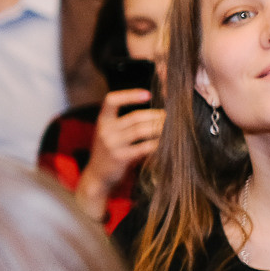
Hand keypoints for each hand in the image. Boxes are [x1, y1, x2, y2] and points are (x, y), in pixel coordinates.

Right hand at [74, 89, 163, 220]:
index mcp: (102, 121)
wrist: (97, 176)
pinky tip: (165, 144)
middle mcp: (105, 130)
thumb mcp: (110, 134)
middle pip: (135, 117)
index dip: (129, 95)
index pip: (111, 100)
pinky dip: (157, 144)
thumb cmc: (110, 153)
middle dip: (156, 115)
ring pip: (141, 130)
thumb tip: (157, 113)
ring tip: (172, 129)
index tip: (148, 94)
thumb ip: (126, 124)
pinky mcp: (120, 157)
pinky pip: (144, 147)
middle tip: (171, 117)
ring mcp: (112, 144)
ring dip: (160, 128)